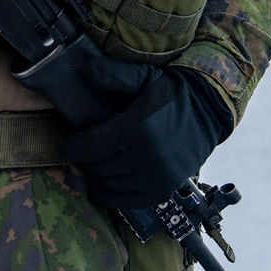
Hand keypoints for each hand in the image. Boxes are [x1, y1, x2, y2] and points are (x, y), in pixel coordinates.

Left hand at [61, 68, 233, 209]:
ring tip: (91, 166)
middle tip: (79, 153)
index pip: (91, 147)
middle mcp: (147, 156)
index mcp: (137, 128)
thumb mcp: (143, 76)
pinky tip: (100, 190)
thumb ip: (114, 74)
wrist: (206, 113)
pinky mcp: (164, 189)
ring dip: (96, 177)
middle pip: (99, 167)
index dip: (72, 148)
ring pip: (112, 185)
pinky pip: (129, 201)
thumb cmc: (169, 93)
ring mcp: (157, 176)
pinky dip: (111, 198)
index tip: (64, 146)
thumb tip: (87, 69)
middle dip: (84, 161)